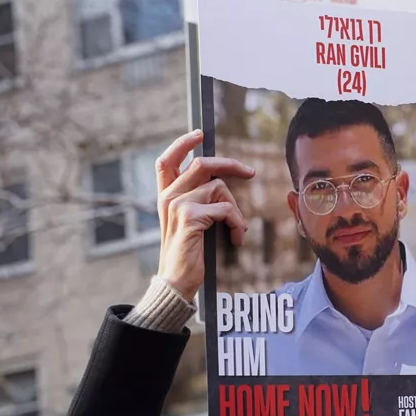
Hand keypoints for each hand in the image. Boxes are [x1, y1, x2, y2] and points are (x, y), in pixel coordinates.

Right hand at [154, 130, 253, 299]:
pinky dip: (237, 224)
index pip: (166, 160)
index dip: (182, 143)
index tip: (200, 134)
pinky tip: (236, 240)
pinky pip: (225, 209)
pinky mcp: (190, 217)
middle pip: (202, 164)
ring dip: (236, 210)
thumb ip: (196, 199)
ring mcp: (177, 205)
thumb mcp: (189, 222)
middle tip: (250, 172)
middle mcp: (168, 197)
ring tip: (237, 230)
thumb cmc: (189, 253)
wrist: (177, 281)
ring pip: (218, 188)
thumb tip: (219, 181)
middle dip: (230, 165)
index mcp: (165, 196)